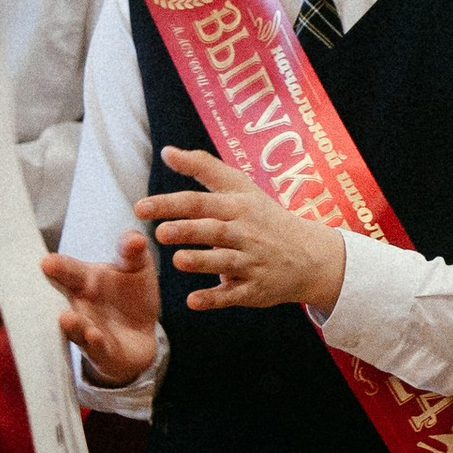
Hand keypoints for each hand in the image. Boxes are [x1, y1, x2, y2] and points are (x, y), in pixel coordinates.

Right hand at [41, 229, 160, 384]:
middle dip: (54, 290)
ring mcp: (86, 329)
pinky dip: (94, 342)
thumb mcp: (137, 267)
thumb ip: (133, 251)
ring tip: (66, 317)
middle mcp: (77, 305)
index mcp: (82, 281)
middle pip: (63, 297)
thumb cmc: (131, 295)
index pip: (67, 270)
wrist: (139, 334)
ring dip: (72, 323)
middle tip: (46, 278)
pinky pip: (96, 348)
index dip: (57, 266)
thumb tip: (135, 238)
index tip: (47, 262)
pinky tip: (93, 336)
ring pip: (75, 326)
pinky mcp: (101, 351)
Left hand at [138, 147, 346, 315]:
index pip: (201, 201)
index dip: (171, 204)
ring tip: (178, 260)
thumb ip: (204, 168)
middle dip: (188, 230)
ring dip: (202, 261)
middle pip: (214, 230)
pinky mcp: (255, 289)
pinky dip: (215, 298)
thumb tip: (167, 151)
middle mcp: (246, 233)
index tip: (141, 207)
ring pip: (225, 261)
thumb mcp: (241, 188)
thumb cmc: (265, 218)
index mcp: (239, 207)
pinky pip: (234, 295)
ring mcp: (252, 262)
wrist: (311, 257)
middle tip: (161, 232)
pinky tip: (193, 301)